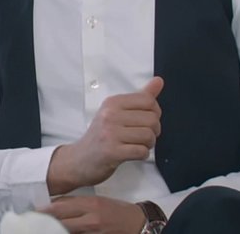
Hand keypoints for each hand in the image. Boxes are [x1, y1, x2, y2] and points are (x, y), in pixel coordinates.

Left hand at [39, 195, 145, 233]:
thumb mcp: (97, 201)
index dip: (45, 210)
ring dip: (56, 230)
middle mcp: (91, 219)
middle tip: (34, 222)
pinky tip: (61, 232)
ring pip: (68, 232)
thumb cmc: (116, 212)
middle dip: (46, 222)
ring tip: (45, 228)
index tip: (33, 212)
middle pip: (61, 221)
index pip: (61, 206)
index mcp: (91, 204)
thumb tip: (55, 205)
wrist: (138, 224)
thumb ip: (76, 203)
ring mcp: (95, 233)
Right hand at [48, 77, 162, 192]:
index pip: (148, 101)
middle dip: (154, 131)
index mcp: (113, 102)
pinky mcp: (112, 152)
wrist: (80, 159)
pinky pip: (141, 151)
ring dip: (148, 144)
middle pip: (152, 119)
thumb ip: (140, 97)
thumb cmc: (101, 135)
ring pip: (148, 136)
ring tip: (138, 145)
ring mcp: (110, 133)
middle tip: (143, 136)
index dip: (155, 113)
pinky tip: (133, 153)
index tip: (146, 121)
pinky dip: (142, 154)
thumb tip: (159, 81)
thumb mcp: (117, 112)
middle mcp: (110, 115)